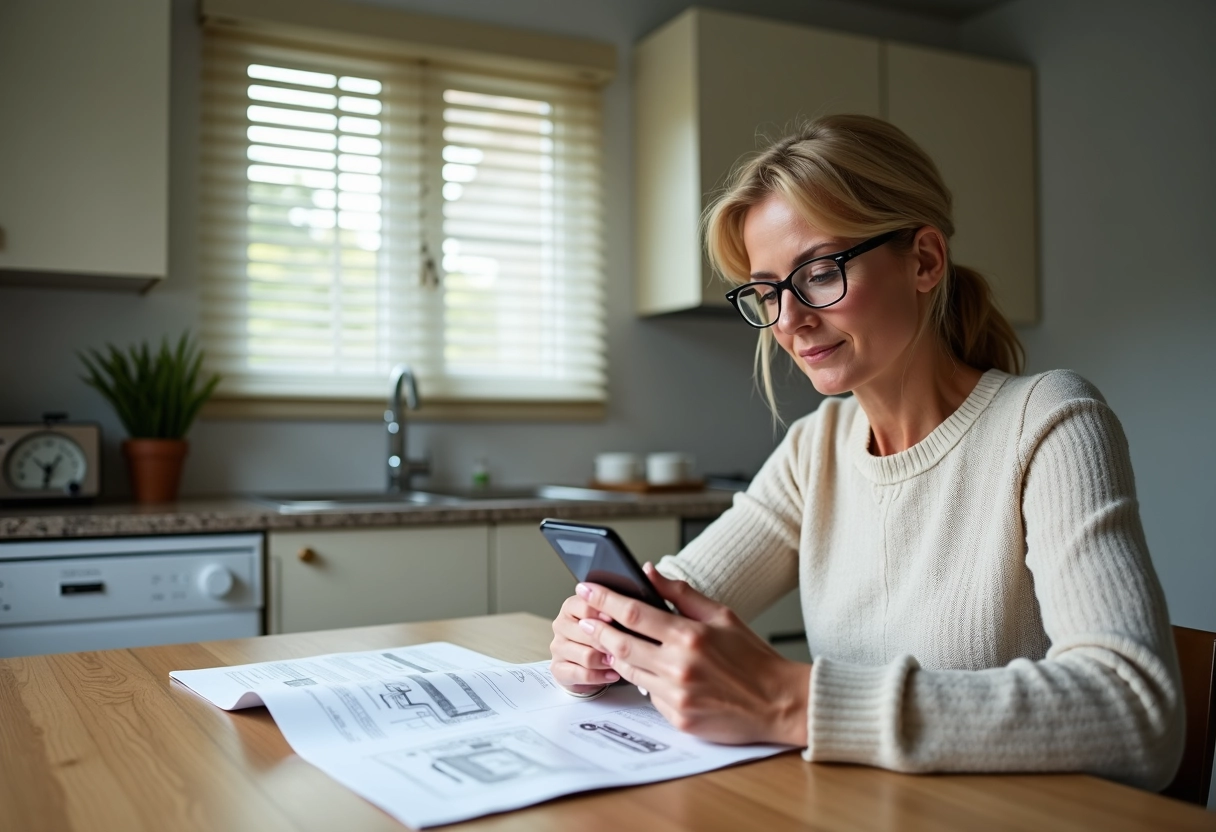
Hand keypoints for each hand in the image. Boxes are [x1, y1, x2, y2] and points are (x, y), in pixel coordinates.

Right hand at [549, 592, 621, 694]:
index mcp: (572, 606)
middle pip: (587, 631)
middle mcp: (561, 624)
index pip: (586, 604)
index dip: (606, 612)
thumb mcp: (611, 619)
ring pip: (586, 655)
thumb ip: (618, 606)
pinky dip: (601, 676)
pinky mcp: (558, 669)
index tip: (620, 619)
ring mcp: (557, 647)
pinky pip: (582, 674)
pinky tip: (613, 674)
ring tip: (621, 661)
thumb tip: (639, 594)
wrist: (588, 666)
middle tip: (626, 645)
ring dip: (607, 661)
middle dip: (609, 640)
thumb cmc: (604, 637)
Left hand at [574, 564, 809, 745]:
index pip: (633, 613)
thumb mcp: (722, 615)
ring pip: (629, 671)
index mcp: (690, 636)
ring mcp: (677, 696)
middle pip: (621, 644)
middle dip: (597, 629)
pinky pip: (649, 696)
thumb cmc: (753, 657)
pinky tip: (646, 670)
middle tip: (584, 618)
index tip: (587, 589)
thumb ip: (681, 593)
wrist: (779, 703)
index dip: (605, 600)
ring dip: (614, 656)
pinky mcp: (679, 719)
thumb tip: (649, 572)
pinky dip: (643, 680)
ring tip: (608, 642)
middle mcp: (680, 667)